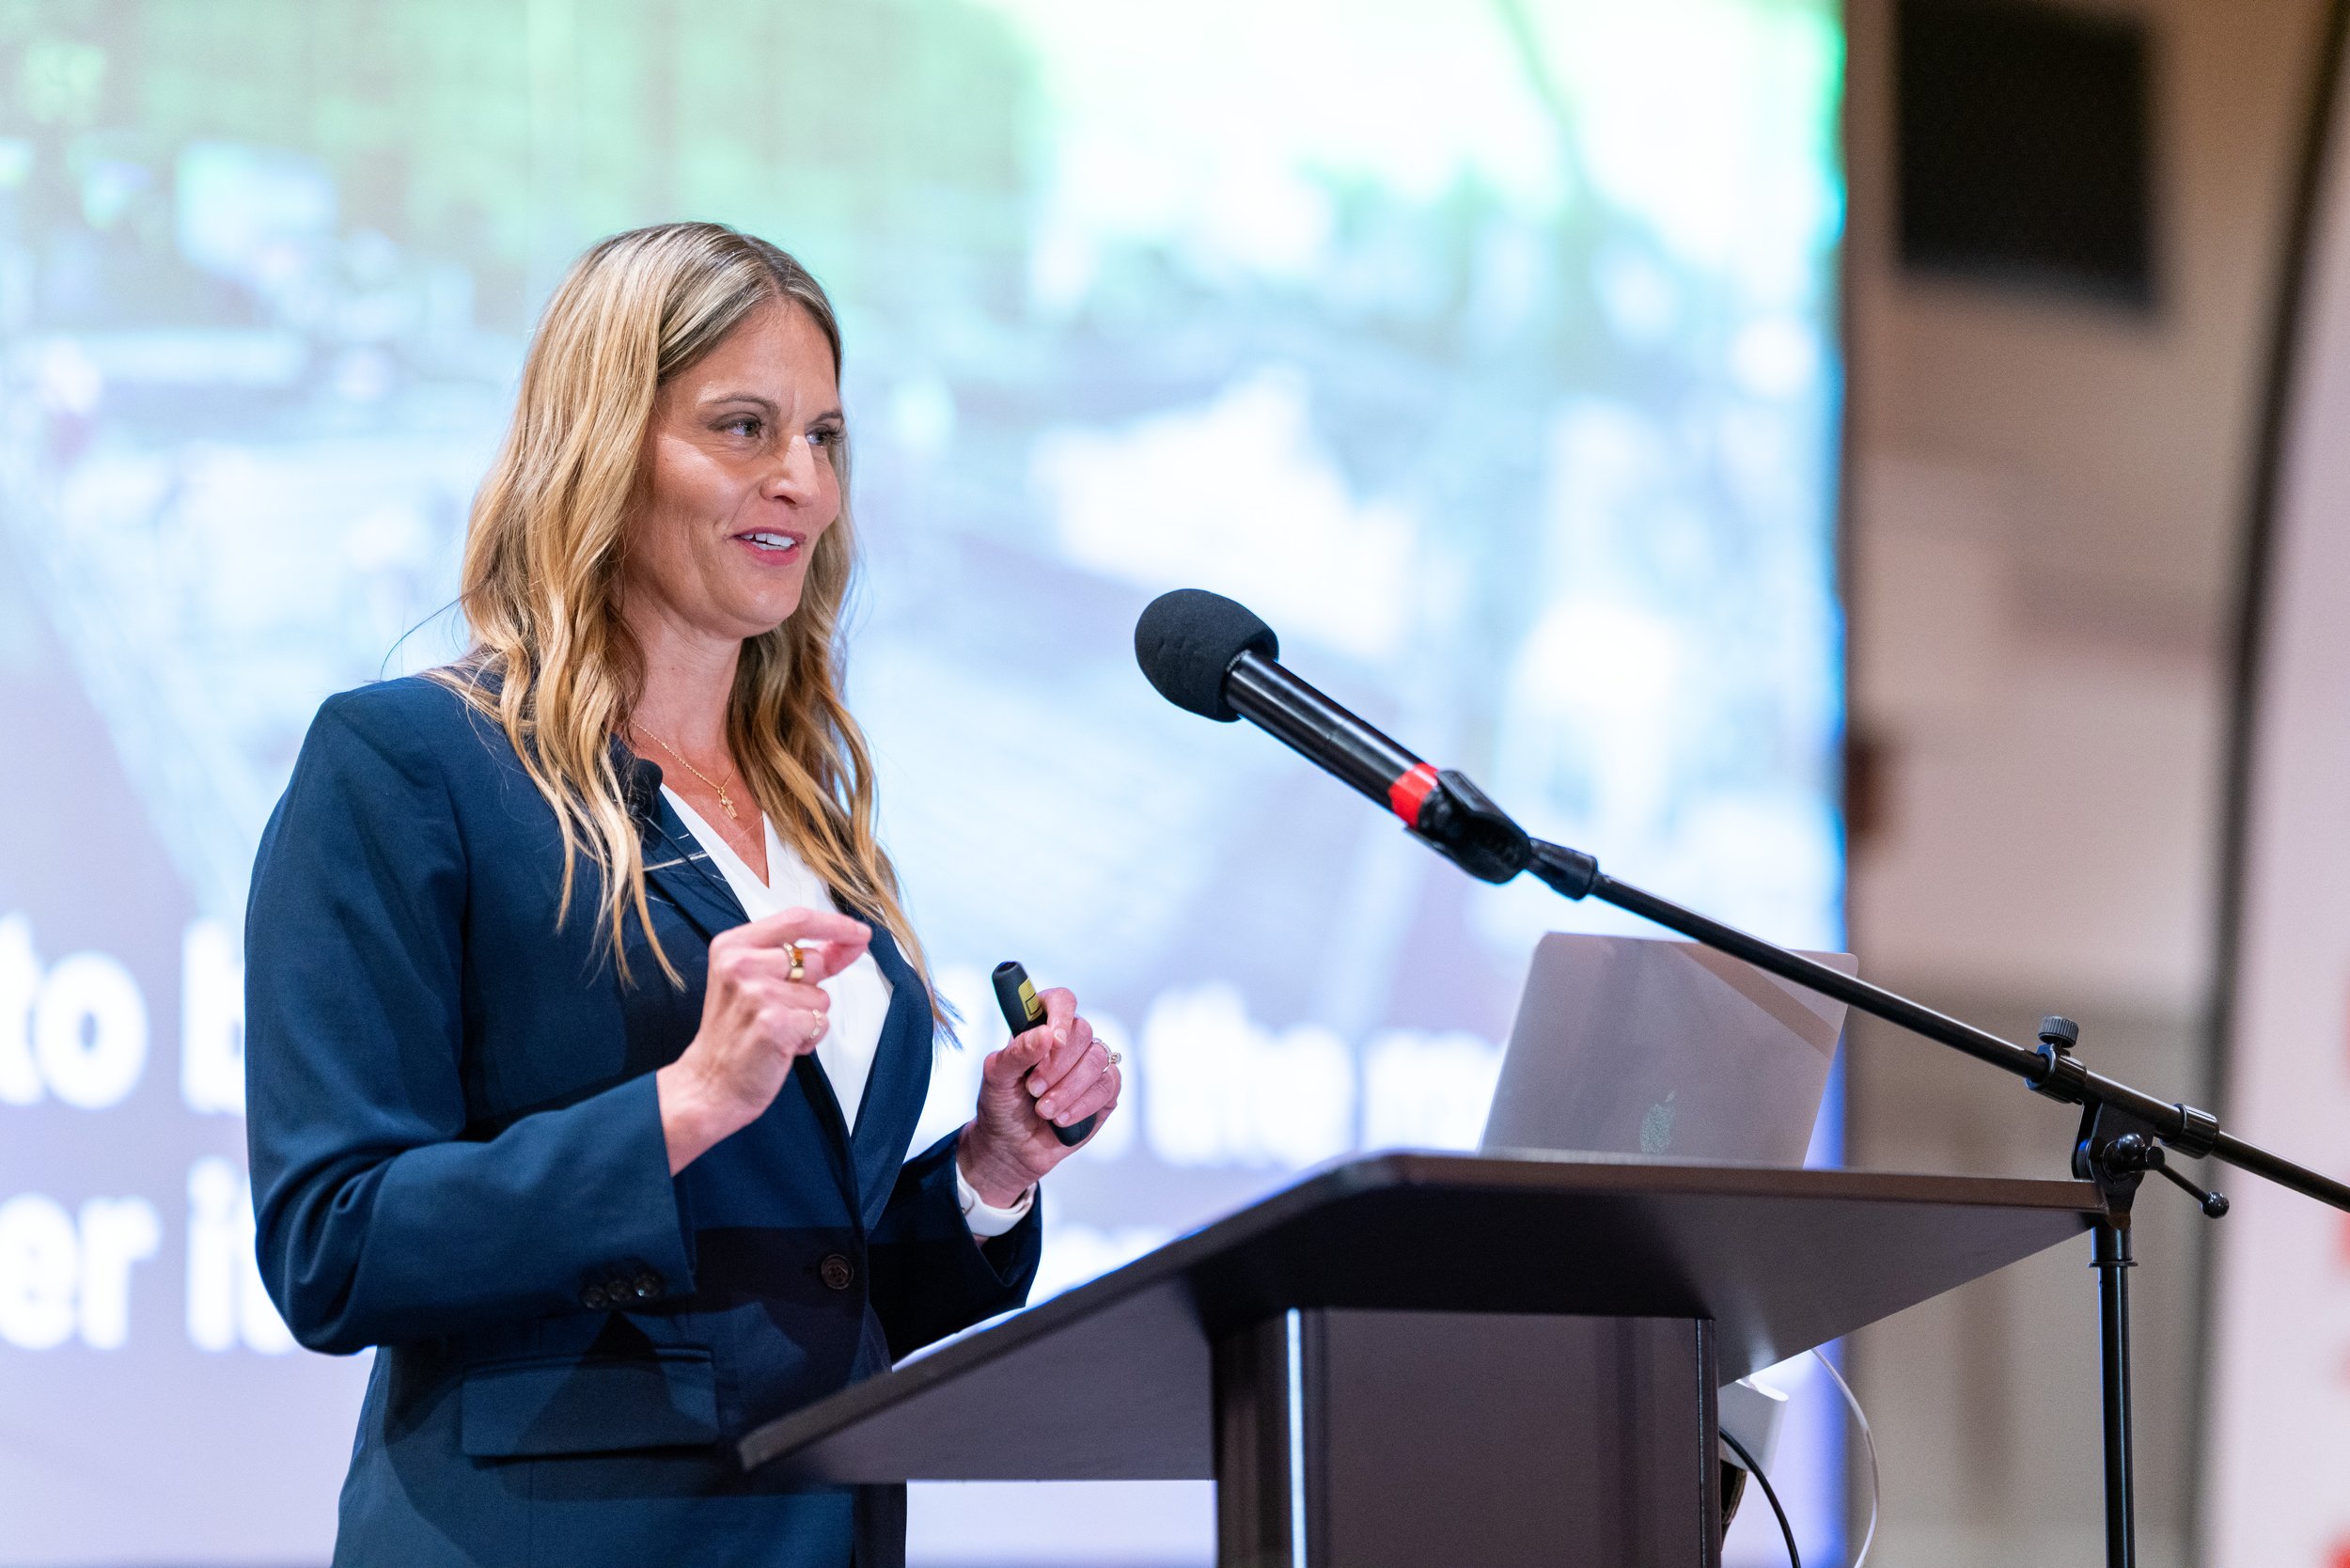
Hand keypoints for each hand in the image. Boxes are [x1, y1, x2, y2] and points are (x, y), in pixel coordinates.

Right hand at [656, 907, 870, 1173]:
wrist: (710, 1084)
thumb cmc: (735, 1033)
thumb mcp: (755, 981)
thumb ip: (799, 958)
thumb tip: (850, 940)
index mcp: (733, 945)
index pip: (797, 919)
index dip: (836, 924)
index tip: (861, 933)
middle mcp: (741, 963)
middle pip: (814, 959)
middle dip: (812, 987)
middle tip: (779, 1010)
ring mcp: (756, 993)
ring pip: (821, 995)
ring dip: (809, 1016)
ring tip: (777, 1030)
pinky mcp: (773, 1023)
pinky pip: (820, 1021)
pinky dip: (810, 1038)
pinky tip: (781, 1046)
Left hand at [956, 986, 1122, 1207]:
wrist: (1010, 1148)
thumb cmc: (1001, 1105)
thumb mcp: (997, 1078)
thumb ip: (1017, 1052)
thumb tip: (1046, 1034)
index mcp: (1040, 1027)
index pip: (1061, 1001)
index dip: (1061, 1014)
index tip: (1052, 1039)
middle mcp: (1068, 1042)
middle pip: (1083, 1031)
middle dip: (1057, 1064)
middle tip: (1033, 1088)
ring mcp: (1089, 1066)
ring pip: (1097, 1059)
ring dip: (1068, 1089)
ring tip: (1043, 1110)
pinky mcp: (1104, 1092)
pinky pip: (1108, 1085)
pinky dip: (1083, 1105)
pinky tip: (1061, 1119)